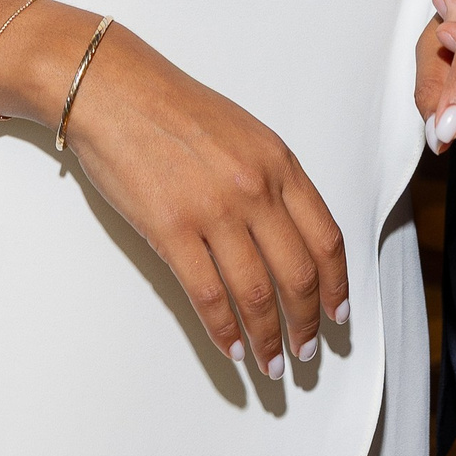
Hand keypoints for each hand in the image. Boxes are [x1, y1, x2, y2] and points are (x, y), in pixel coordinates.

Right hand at [0, 3, 347, 380]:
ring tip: (271, 365)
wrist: (117, 90)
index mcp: (279, 162)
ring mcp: (214, 210)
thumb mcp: (245, 133)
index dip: (337, 286)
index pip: (326, 237)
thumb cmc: (177, 109)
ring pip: (257, 293)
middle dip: (307, 323)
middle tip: (306, 354)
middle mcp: (255, 188)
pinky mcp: (172, 230)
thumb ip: (271, 181)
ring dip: (269, 338)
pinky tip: (231, 348)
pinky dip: (224, 330)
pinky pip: (208, 295)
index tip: (338, 317)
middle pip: (298, 274)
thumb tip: (290, 239)